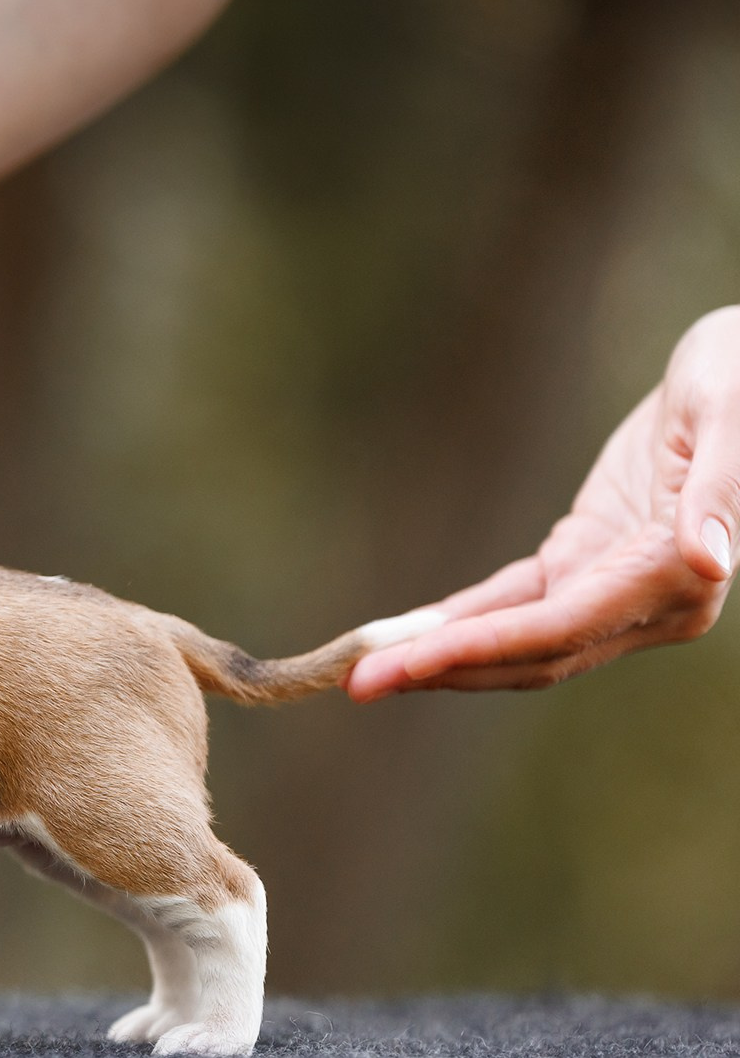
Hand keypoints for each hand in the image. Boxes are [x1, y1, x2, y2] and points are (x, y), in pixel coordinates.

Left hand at [350, 306, 738, 699]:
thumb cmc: (739, 376)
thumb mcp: (727, 418)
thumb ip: (716, 495)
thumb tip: (708, 563)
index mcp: (676, 576)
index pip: (560, 629)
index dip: (483, 647)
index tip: (409, 660)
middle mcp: (650, 603)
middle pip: (530, 652)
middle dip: (442, 667)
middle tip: (354, 681)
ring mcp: (614, 588)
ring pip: (516, 639)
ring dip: (442, 654)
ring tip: (362, 670)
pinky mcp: (588, 563)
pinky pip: (514, 603)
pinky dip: (460, 621)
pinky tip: (406, 634)